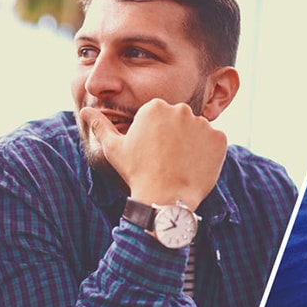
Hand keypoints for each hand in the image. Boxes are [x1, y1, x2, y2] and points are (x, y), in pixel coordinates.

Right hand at [79, 99, 227, 206]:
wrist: (165, 199)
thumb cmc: (137, 173)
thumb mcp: (114, 149)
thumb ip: (101, 126)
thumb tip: (86, 111)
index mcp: (155, 107)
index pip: (160, 116)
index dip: (156, 135)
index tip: (152, 151)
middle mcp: (180, 109)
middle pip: (180, 120)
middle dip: (175, 136)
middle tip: (167, 159)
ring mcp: (202, 123)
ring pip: (198, 131)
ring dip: (192, 144)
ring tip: (180, 164)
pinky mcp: (220, 139)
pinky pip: (215, 142)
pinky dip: (208, 154)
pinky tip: (195, 167)